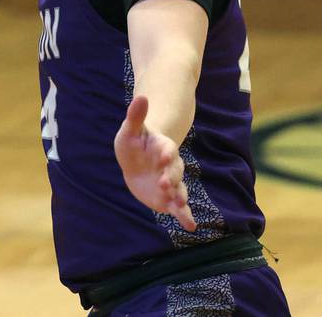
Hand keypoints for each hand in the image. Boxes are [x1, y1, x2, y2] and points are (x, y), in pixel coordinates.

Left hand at [114, 96, 196, 231]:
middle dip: (171, 177)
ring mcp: (171, 182)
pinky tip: (191, 226)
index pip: (166, 149)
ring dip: (180, 198)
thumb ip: (136, 116)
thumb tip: (142, 96)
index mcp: (161, 147)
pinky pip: (179, 208)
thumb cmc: (133, 142)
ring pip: (179, 190)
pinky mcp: (168, 198)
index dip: (166, 152)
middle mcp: (170, 165)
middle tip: (165, 184)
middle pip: (174, 171)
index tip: (163, 156)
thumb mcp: (130, 130)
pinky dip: (185, 216)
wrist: (136, 161)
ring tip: (180, 206)